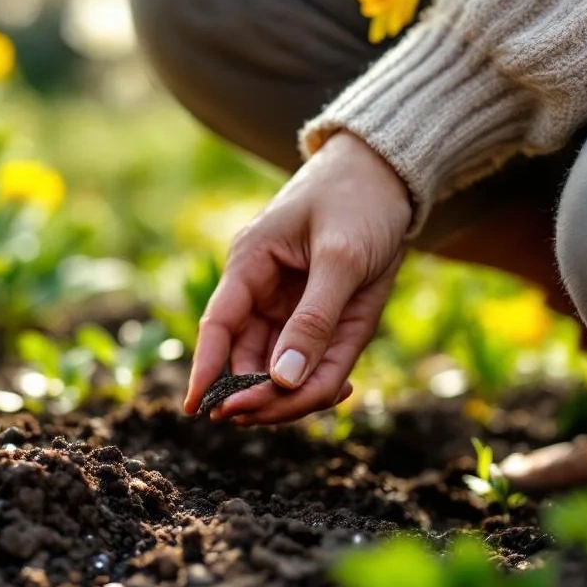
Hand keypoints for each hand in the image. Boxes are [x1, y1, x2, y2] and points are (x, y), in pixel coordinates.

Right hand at [185, 131, 411, 423]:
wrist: (392, 172)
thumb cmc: (359, 200)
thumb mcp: (341, 258)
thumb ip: (314, 320)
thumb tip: (284, 380)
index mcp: (251, 265)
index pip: (218, 326)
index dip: (205, 369)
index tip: (194, 408)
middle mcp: (264, 291)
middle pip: (248, 357)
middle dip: (261, 391)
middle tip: (277, 414)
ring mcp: (293, 307)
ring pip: (280, 368)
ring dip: (295, 394)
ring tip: (330, 399)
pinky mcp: (322, 316)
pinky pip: (313, 362)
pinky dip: (323, 383)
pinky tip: (343, 391)